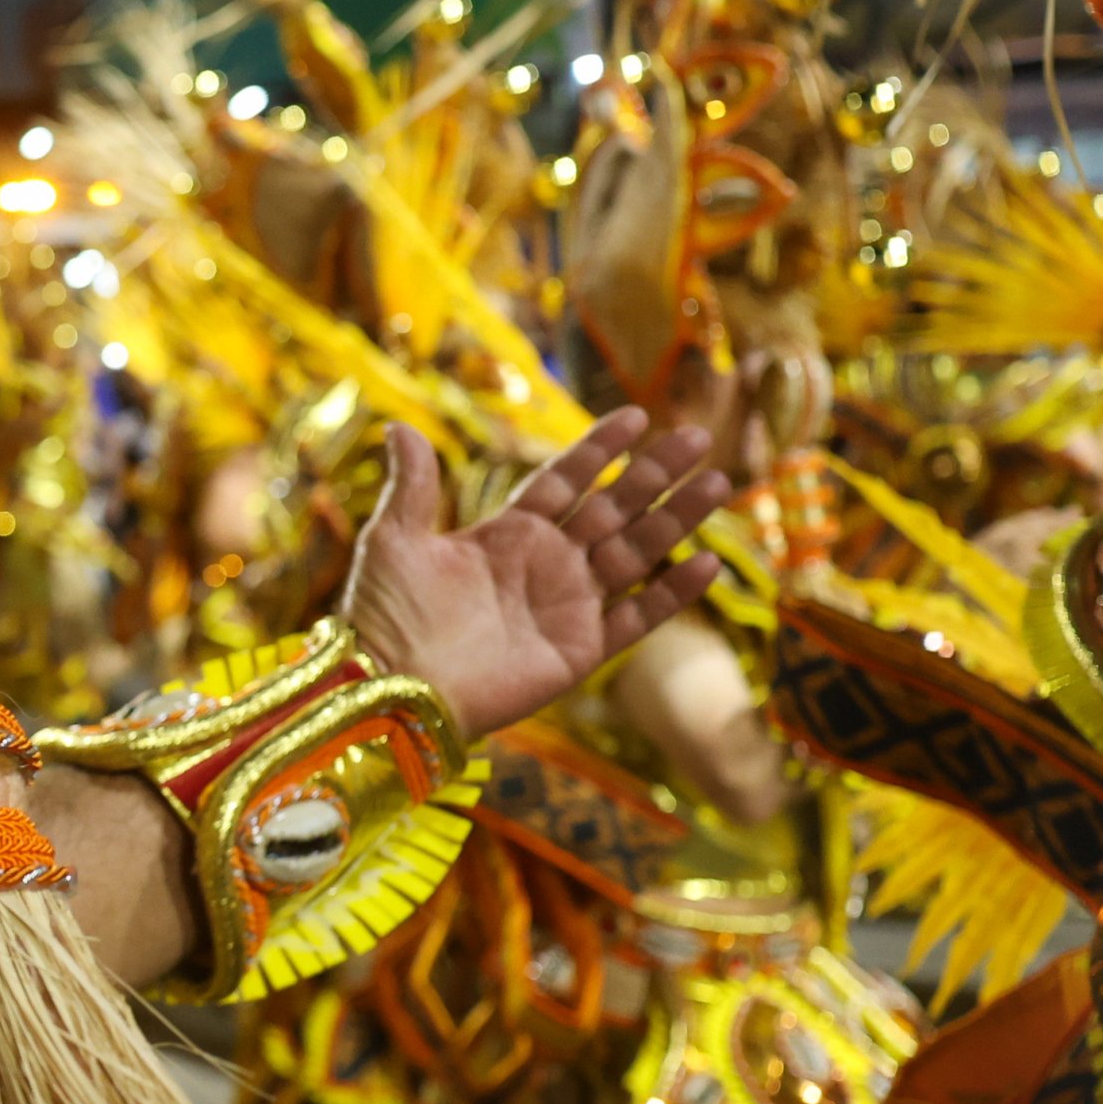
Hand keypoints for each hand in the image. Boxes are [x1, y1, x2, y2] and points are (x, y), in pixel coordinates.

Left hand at [342, 407, 730, 740]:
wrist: (392, 688)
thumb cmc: (383, 617)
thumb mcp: (394, 539)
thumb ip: (413, 485)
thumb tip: (400, 425)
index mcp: (504, 534)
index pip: (564, 481)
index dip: (598, 450)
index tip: (635, 416)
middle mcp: (543, 565)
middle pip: (611, 508)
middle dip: (653, 474)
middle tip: (698, 437)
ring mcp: (566, 605)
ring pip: (635, 552)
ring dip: (676, 519)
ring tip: (719, 482)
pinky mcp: (580, 649)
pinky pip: (636, 616)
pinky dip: (671, 593)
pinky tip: (706, 562)